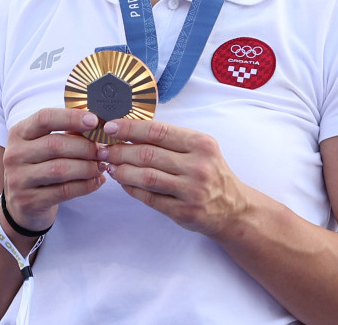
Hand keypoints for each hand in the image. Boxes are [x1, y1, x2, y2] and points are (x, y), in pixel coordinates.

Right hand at [1, 108, 105, 232]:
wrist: (21, 204)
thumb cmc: (39, 166)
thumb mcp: (43, 145)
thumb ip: (65, 134)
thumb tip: (96, 125)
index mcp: (19, 133)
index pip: (44, 118)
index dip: (71, 117)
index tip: (94, 121)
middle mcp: (14, 154)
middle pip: (55, 144)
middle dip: (85, 147)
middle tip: (103, 151)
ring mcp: (19, 179)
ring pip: (60, 169)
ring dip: (87, 167)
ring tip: (101, 167)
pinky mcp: (29, 201)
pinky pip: (64, 190)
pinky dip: (86, 185)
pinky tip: (97, 181)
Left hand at [102, 119, 247, 236]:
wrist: (234, 209)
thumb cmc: (212, 174)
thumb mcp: (201, 150)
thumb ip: (172, 141)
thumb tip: (131, 132)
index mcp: (201, 144)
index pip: (158, 131)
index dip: (130, 128)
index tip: (110, 127)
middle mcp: (198, 166)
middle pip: (148, 154)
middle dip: (119, 151)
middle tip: (103, 150)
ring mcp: (191, 190)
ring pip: (146, 176)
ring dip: (122, 171)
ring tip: (110, 166)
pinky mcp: (184, 211)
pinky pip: (150, 198)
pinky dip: (132, 189)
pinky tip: (124, 182)